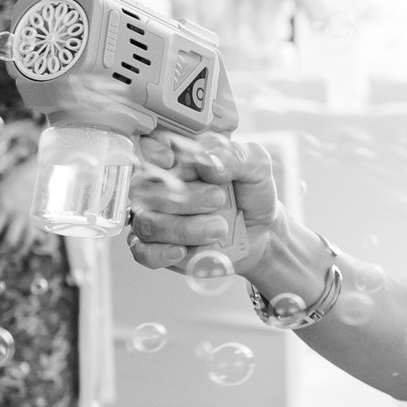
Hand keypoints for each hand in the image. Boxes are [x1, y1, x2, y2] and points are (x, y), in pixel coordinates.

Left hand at [0, 155, 42, 254]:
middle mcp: (18, 215)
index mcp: (4, 207)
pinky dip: (23, 248)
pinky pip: (31, 240)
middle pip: (8, 241)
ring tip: (1, 255)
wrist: (36, 177)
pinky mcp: (37, 222)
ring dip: (11, 253)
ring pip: (22, 244)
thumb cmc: (11, 183)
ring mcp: (29, 220)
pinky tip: (16, 252)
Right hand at [125, 134, 277, 275]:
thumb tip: (206, 161)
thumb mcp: (255, 168)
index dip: (153, 155)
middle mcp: (154, 188)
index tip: (172, 162)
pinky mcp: (154, 249)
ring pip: (147, 224)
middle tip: (218, 200)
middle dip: (184, 199)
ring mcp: (152, 219)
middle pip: (145, 192)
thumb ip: (233, 158)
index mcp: (173, 161)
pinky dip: (162, 253)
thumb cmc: (251, 195)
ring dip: (183, 229)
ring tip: (220, 228)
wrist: (261, 233)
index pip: (146, 153)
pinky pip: (144, 253)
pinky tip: (183, 251)